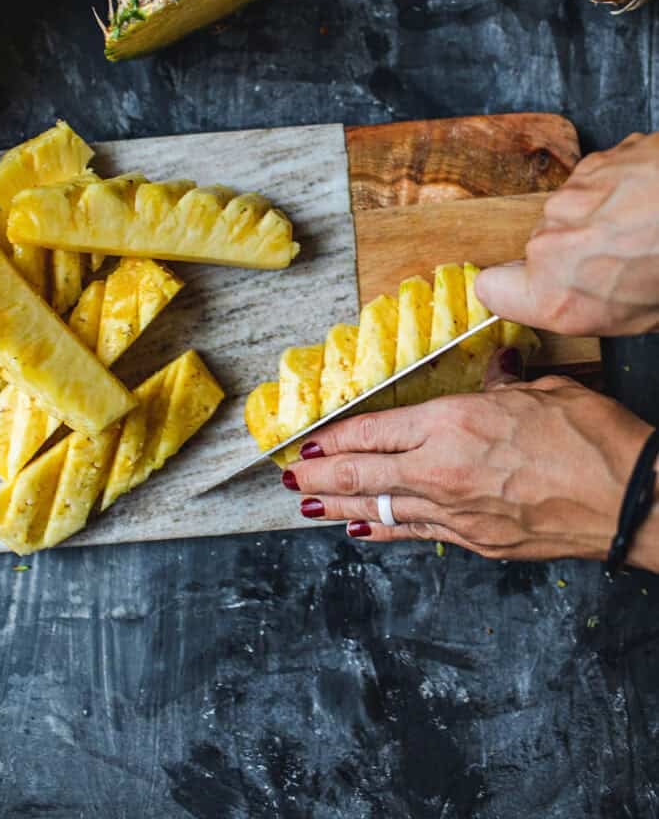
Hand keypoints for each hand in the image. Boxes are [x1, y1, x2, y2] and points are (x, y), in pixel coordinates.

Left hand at [286, 351, 656, 569]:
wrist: (629, 501)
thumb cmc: (591, 441)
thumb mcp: (541, 392)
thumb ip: (504, 385)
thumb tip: (497, 371)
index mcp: (454, 422)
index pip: (375, 429)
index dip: (335, 437)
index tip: (309, 441)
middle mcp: (441, 468)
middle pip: (362, 473)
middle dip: (319, 474)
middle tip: (287, 477)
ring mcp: (455, 510)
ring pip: (378, 508)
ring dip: (338, 506)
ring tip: (307, 504)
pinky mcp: (474, 540)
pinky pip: (413, 534)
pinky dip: (381, 531)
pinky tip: (359, 532)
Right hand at [475, 131, 658, 335]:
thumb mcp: (638, 318)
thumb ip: (588, 305)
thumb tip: (581, 293)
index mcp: (556, 295)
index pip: (490, 290)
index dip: (513, 287)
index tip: (534, 288)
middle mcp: (550, 245)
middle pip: (540, 249)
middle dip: (574, 253)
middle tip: (623, 258)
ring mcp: (569, 199)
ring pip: (569, 214)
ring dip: (598, 219)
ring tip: (644, 226)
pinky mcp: (593, 163)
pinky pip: (594, 183)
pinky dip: (616, 190)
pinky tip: (649, 199)